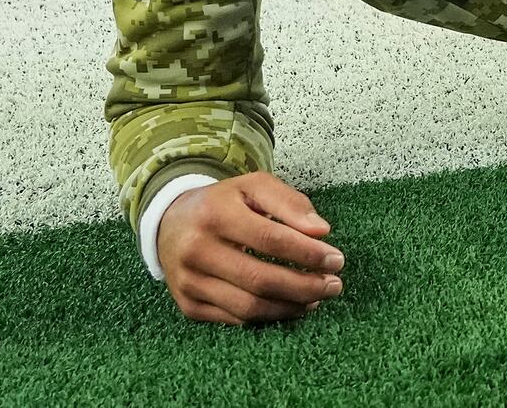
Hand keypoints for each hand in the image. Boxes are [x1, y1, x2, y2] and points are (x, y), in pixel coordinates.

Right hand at [158, 172, 343, 326]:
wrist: (170, 223)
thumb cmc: (222, 203)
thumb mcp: (254, 186)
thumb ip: (290, 202)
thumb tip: (321, 231)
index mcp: (215, 215)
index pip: (271, 240)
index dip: (308, 253)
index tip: (336, 260)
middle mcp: (197, 251)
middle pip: (260, 279)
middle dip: (305, 286)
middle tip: (334, 286)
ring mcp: (188, 282)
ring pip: (248, 307)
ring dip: (289, 307)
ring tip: (317, 298)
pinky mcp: (188, 305)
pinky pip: (234, 319)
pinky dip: (267, 316)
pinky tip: (289, 306)